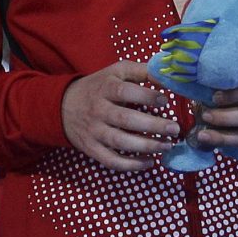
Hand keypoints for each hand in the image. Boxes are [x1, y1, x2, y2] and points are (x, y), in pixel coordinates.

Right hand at [61, 61, 179, 170]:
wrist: (62, 106)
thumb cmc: (98, 87)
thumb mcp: (116, 72)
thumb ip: (141, 71)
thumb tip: (168, 77)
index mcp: (105, 88)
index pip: (124, 91)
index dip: (147, 96)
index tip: (165, 101)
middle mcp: (98, 110)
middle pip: (125, 119)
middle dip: (153, 125)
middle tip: (174, 129)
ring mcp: (94, 131)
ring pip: (120, 142)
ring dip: (146, 146)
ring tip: (167, 146)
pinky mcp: (91, 148)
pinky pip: (111, 160)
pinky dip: (131, 165)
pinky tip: (149, 162)